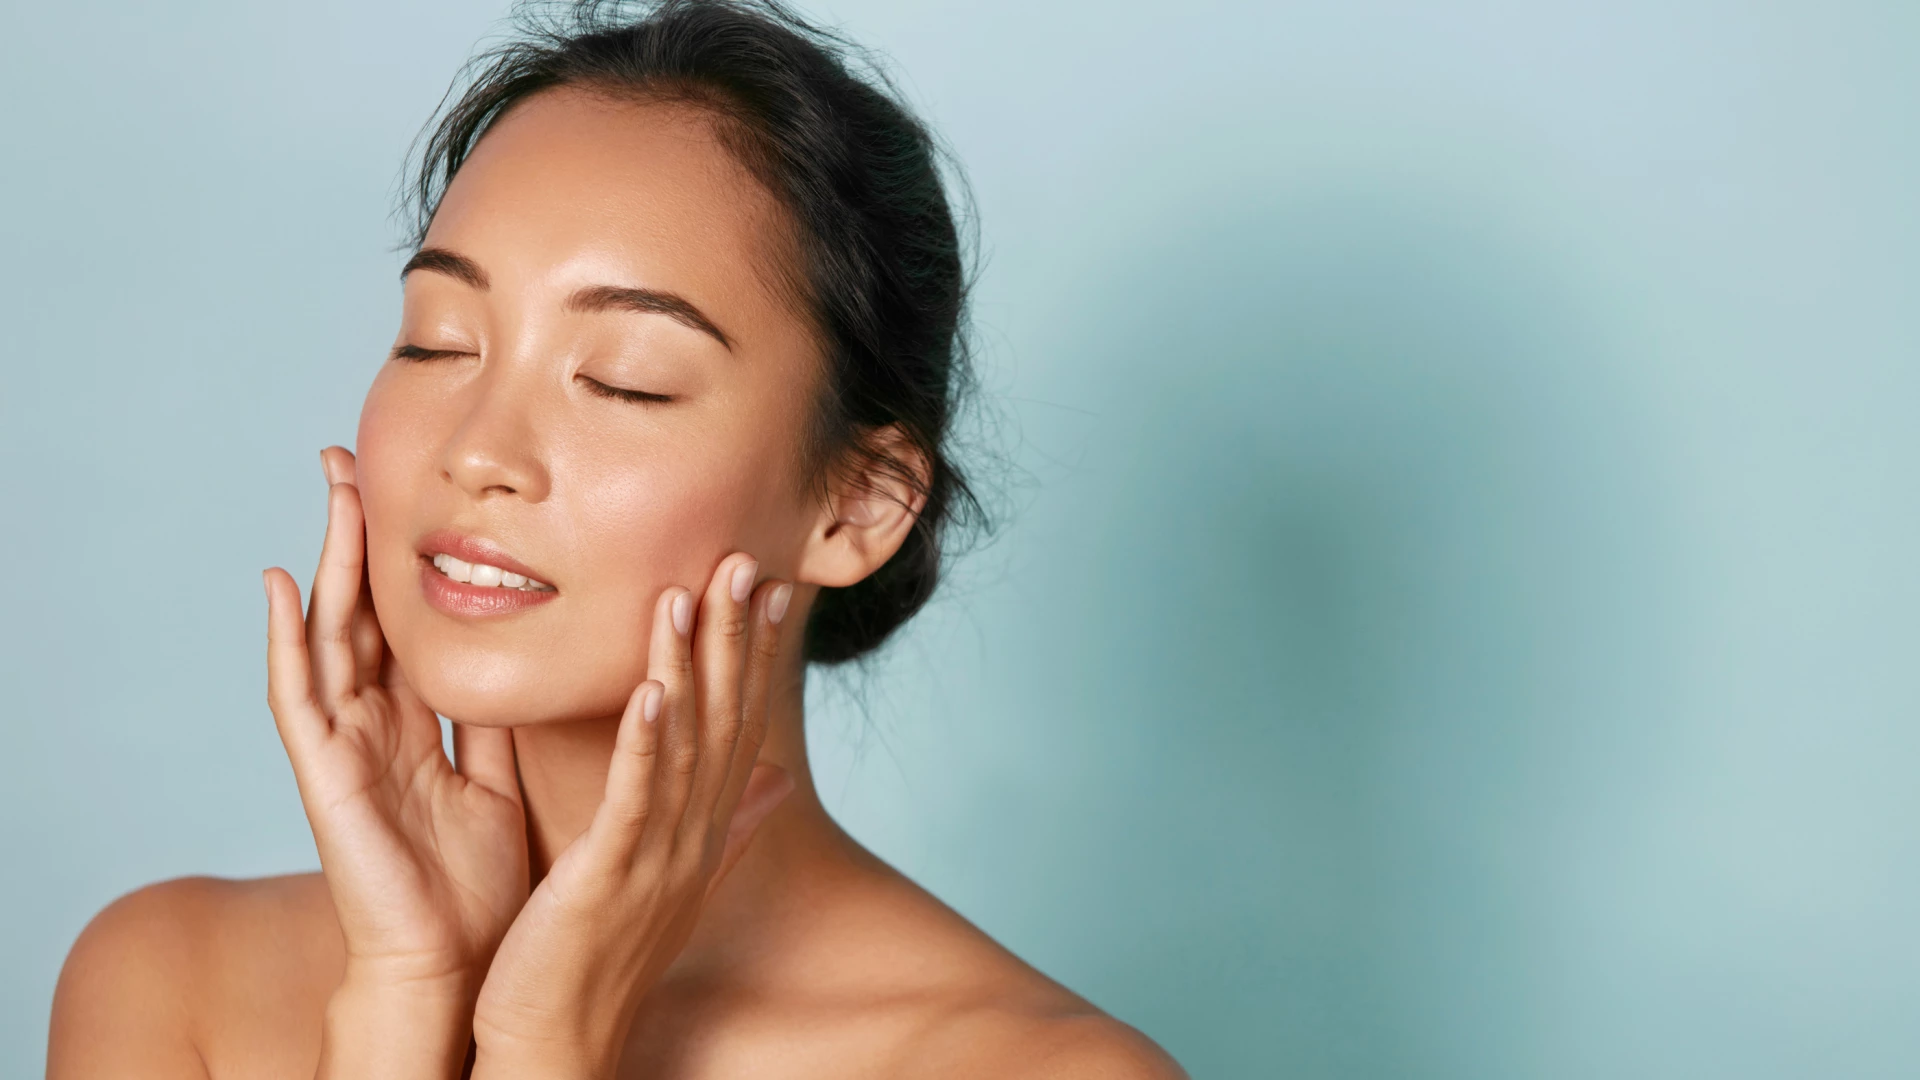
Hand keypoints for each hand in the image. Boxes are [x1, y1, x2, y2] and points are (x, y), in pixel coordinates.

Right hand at [264, 447, 528, 1072]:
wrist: (461, 966)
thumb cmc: (479, 888)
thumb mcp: (503, 779)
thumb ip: (504, 720)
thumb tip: (540, 658)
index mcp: (418, 728)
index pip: (407, 625)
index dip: (406, 563)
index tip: (415, 495)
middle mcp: (375, 727)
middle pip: (362, 613)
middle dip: (359, 538)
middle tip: (357, 458)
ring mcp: (345, 747)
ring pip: (330, 634)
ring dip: (328, 560)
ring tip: (332, 486)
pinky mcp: (325, 775)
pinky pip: (297, 696)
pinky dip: (286, 640)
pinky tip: (282, 582)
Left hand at [470, 552, 796, 1078]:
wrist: (559, 1045)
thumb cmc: (602, 959)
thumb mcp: (675, 878)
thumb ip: (730, 825)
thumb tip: (782, 783)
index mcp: (701, 829)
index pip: (740, 724)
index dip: (758, 655)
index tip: (773, 588)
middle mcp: (693, 835)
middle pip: (725, 719)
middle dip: (736, 638)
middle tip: (748, 560)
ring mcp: (658, 856)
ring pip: (685, 743)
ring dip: (694, 663)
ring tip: (696, 590)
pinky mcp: (610, 876)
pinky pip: (634, 797)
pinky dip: (646, 740)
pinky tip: (651, 687)